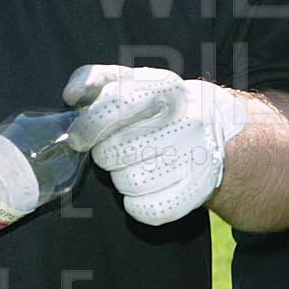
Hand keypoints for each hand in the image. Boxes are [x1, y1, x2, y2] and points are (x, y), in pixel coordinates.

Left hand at [63, 65, 248, 225]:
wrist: (216, 132)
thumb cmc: (160, 108)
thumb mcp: (134, 82)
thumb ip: (97, 78)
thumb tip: (72, 95)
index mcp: (168, 88)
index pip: (116, 104)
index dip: (90, 124)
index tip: (81, 137)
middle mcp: (188, 119)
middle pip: (113, 152)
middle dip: (108, 153)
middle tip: (123, 147)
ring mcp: (196, 156)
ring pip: (127, 182)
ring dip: (123, 177)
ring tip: (142, 163)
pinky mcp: (198, 190)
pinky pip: (145, 209)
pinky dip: (138, 203)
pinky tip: (151, 186)